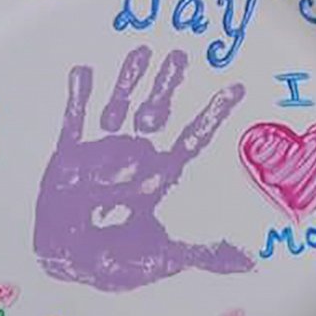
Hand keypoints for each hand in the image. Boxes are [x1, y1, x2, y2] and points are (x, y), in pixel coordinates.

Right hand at [33, 45, 250, 291]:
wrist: (66, 263)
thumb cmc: (116, 259)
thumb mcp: (162, 257)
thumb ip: (203, 255)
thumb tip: (249, 262)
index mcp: (158, 175)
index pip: (191, 140)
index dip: (212, 115)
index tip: (234, 87)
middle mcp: (132, 156)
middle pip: (155, 113)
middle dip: (167, 86)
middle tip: (180, 56)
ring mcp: (100, 151)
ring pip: (119, 107)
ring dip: (129, 83)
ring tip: (141, 53)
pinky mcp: (69, 155)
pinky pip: (75, 120)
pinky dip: (78, 97)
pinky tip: (83, 72)